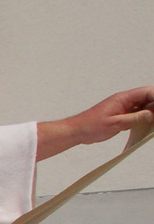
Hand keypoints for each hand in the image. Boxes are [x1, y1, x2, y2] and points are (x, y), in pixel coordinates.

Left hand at [37, 86, 153, 159]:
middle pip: (148, 99)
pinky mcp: (122, 116)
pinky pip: (137, 115)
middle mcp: (126, 101)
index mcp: (123, 98)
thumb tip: (151, 114)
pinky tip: (147, 126)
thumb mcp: (114, 123)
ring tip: (152, 124)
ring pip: (144, 107)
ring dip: (151, 114)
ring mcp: (124, 108)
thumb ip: (133, 118)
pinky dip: (143, 120)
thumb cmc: (90, 125)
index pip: (147, 92)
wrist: (77, 131)